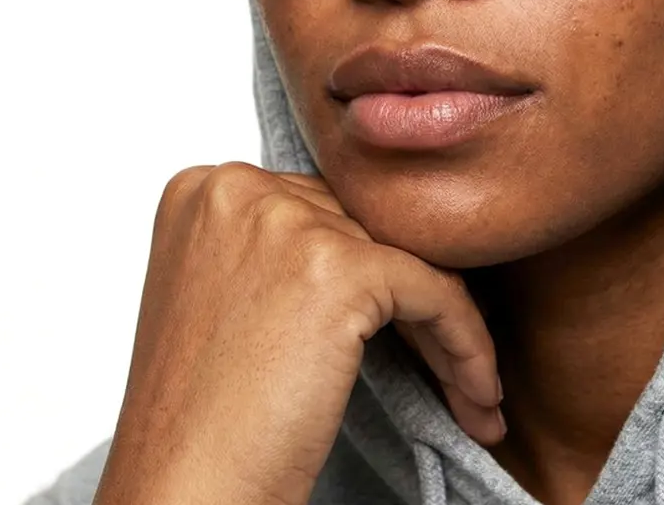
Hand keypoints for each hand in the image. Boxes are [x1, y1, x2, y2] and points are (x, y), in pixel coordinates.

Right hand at [94, 162, 502, 504]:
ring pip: (410, 258)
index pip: (322, 207)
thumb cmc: (202, 418)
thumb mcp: (226, 297)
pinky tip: (479, 395)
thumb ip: (281, 248)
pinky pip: (437, 292)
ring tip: (472, 389)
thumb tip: (372, 240)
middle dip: (412, 297)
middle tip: (448, 359)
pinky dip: (468, 344)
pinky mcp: (339, 269)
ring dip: (448, 328)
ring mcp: (287, 222)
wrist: (185, 493)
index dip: (370, 267)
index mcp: (205, 188)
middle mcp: (240, 188)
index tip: (403, 325)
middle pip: (367, 227)